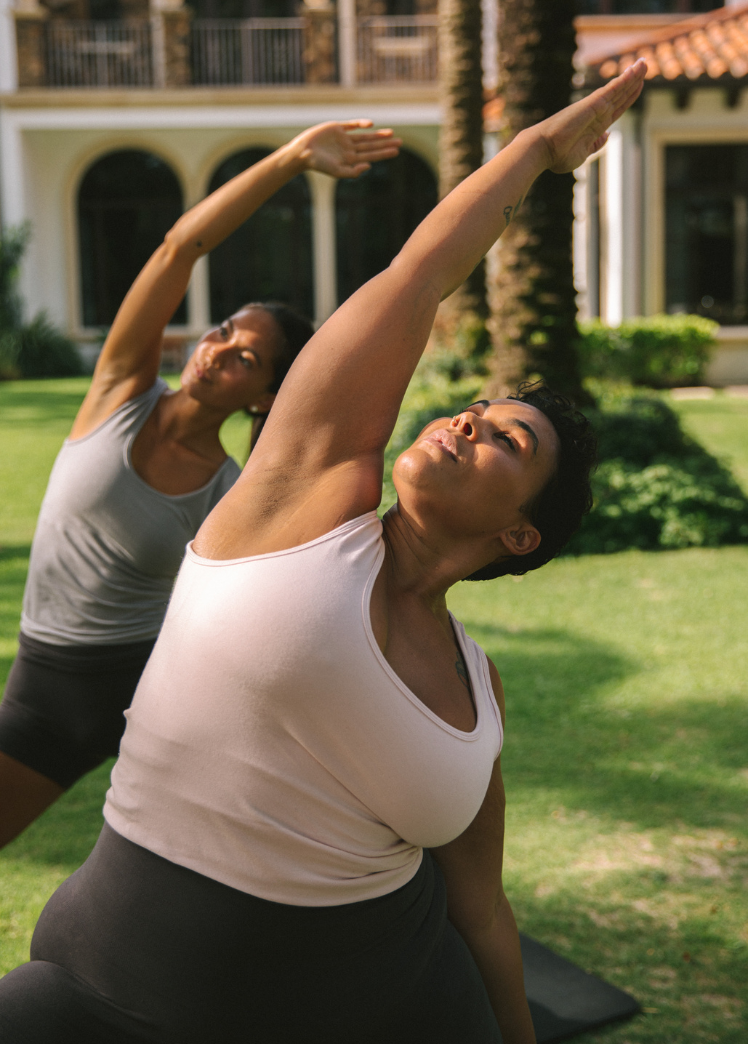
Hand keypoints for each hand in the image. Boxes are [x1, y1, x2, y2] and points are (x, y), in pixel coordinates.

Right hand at [293, 120, 401, 178]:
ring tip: (392, 133)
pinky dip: (361, 124)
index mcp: (351, 160)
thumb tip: (370, 165)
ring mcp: (344, 138)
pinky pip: (352, 125)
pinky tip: (371, 124)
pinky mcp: (337, 128)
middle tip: (400, 142)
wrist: (303, 152)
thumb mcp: (337, 171)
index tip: (397, 151)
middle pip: (371, 145)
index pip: (372, 155)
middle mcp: (349, 149)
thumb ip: (354, 172)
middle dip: (385, 144)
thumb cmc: (319, 165)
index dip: (384, 153)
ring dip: (378, 135)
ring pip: (365, 136)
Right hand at [533, 58, 646, 173]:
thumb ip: (596, 144)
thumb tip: (608, 136)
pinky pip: (614, 88)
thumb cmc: (557, 155)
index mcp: (596, 126)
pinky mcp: (594, 103)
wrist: (543, 149)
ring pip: (619, 88)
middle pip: (620, 94)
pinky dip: (626, 78)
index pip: (617, 108)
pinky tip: (636, 69)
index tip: (638, 87)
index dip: (628, 97)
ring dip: (633, 75)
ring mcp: (596, 107)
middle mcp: (597, 113)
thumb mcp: (583, 153)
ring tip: (644, 63)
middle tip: (644, 66)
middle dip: (634, 81)